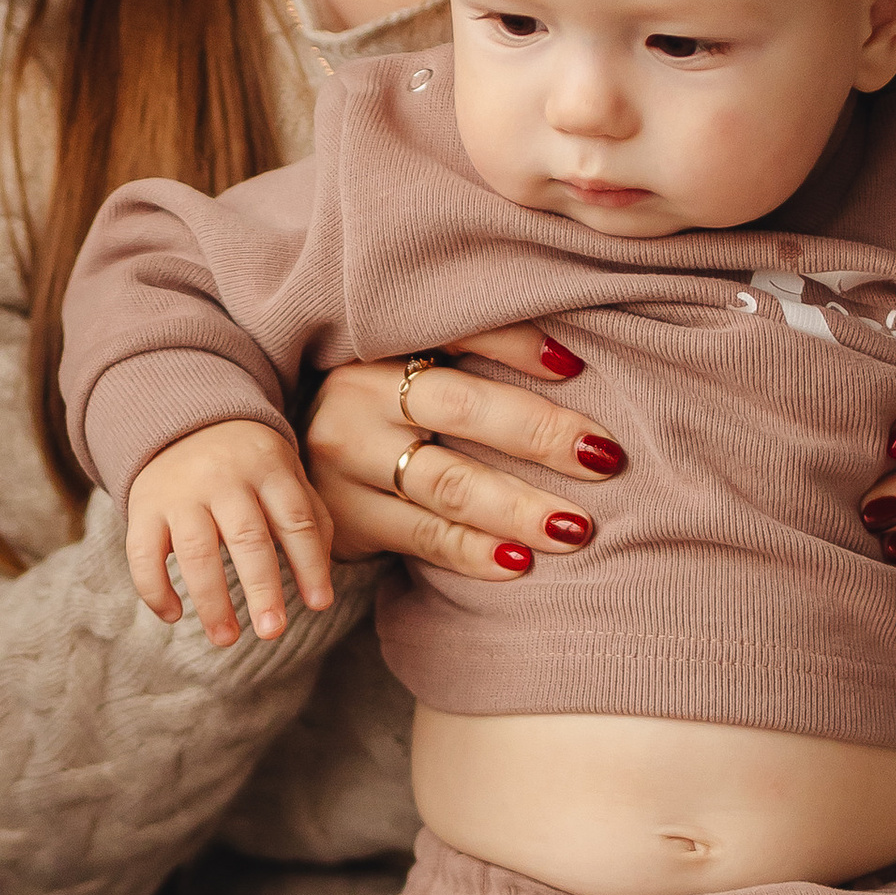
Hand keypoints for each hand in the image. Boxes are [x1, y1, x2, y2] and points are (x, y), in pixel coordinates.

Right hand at [126, 423, 335, 646]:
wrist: (180, 421)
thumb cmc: (247, 463)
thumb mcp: (285, 473)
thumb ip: (309, 518)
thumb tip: (320, 585)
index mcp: (267, 468)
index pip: (295, 520)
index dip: (310, 564)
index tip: (319, 604)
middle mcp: (223, 478)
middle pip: (247, 537)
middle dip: (262, 588)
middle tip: (273, 631)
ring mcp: (180, 493)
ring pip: (195, 551)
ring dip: (211, 601)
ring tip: (227, 639)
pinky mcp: (143, 507)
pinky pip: (143, 555)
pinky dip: (155, 590)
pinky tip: (173, 615)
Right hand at [305, 329, 620, 577]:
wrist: (291, 476)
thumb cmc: (380, 413)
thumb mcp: (407, 369)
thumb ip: (472, 357)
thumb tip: (573, 362)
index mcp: (381, 344)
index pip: (457, 332)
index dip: (517, 346)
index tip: (575, 366)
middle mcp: (357, 397)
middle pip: (460, 409)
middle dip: (539, 434)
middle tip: (604, 458)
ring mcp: (347, 461)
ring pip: (447, 483)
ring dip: (518, 507)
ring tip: (576, 527)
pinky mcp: (346, 519)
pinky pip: (424, 538)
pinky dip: (476, 552)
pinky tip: (520, 562)